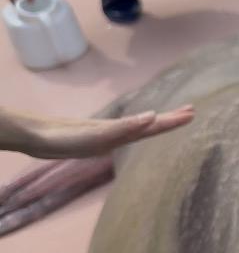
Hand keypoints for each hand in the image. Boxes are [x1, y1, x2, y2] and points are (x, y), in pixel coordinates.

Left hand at [21, 105, 194, 158]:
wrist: (34, 136)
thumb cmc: (63, 137)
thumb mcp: (96, 135)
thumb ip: (123, 127)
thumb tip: (152, 116)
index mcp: (120, 130)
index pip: (153, 125)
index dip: (172, 121)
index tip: (192, 113)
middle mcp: (117, 131)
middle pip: (149, 125)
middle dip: (170, 119)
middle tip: (191, 112)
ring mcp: (106, 135)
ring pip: (139, 128)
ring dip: (156, 123)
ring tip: (169, 118)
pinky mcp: (94, 140)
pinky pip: (123, 134)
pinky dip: (135, 130)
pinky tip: (134, 129)